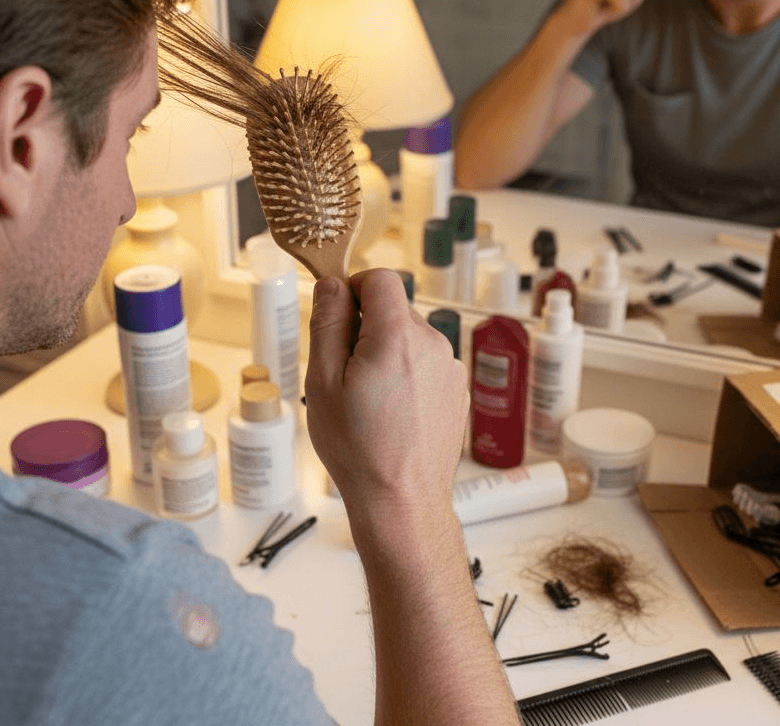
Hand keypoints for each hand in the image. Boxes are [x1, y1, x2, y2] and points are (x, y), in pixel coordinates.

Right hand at [305, 270, 468, 516]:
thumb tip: (333, 285)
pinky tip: (392, 414)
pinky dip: (407, 377)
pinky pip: (425, 365)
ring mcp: (450, 369)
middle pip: (394, 311)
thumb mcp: (323, 381)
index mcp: (398, 337)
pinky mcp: (456, 391)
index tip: (339, 317)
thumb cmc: (358, 449)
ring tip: (369, 402)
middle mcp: (433, 345)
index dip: (355, 290)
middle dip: (366, 330)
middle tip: (345, 376)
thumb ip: (328, 324)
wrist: (402, 501)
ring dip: (387, 355)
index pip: (381, 279)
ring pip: (410, 340)